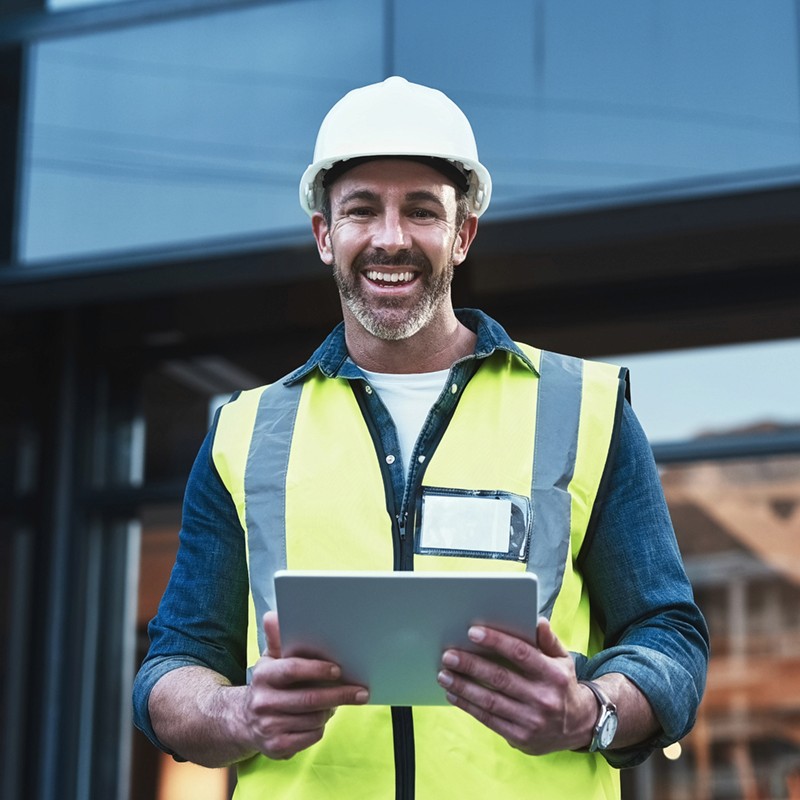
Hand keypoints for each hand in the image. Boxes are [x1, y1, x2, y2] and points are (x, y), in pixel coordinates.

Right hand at [243, 611, 368, 759]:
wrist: (245, 721)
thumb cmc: (269, 683)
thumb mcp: (271, 660)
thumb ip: (278, 639)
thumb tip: (273, 615)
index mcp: (263, 675)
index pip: (292, 669)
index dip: (317, 669)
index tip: (339, 669)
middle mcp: (262, 701)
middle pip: (309, 698)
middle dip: (339, 694)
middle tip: (361, 692)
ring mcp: (268, 726)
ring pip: (314, 718)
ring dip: (330, 710)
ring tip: (335, 701)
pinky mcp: (276, 747)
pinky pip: (311, 736)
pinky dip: (320, 727)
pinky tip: (320, 718)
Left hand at [436, 618, 594, 754]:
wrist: (579, 726)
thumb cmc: (562, 684)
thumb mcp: (563, 659)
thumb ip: (549, 640)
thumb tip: (537, 620)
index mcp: (553, 674)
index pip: (521, 653)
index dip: (496, 641)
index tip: (472, 632)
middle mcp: (543, 698)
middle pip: (500, 678)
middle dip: (470, 665)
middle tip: (448, 654)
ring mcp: (531, 721)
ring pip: (490, 701)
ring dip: (463, 687)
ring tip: (443, 674)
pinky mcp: (520, 738)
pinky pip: (489, 720)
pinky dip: (468, 706)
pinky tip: (453, 694)